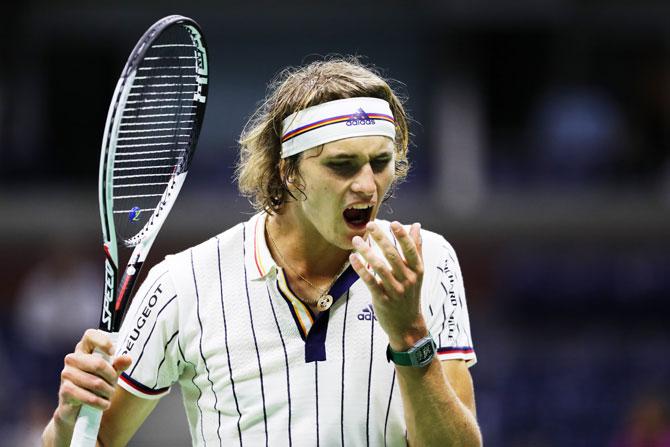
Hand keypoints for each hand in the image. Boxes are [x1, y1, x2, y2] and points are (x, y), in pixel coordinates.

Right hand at [55, 329, 131, 426]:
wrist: (77, 408)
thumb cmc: (95, 385)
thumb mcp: (110, 373)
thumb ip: (118, 365)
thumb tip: (127, 359)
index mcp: (83, 349)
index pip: (90, 335)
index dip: (103, 341)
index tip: (113, 352)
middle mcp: (72, 359)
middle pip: (98, 363)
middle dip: (111, 376)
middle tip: (114, 384)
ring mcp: (66, 374)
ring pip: (96, 382)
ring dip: (107, 392)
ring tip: (109, 395)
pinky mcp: (65, 390)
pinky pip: (88, 396)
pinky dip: (100, 402)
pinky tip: (104, 404)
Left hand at [349, 221, 426, 350]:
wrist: (407, 324)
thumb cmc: (410, 293)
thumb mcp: (417, 272)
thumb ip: (416, 248)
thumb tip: (417, 226)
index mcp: (417, 270)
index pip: (410, 250)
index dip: (403, 236)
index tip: (394, 223)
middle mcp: (407, 279)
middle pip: (393, 255)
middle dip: (381, 238)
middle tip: (370, 224)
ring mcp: (394, 290)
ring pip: (379, 267)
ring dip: (366, 251)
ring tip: (356, 240)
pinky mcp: (381, 299)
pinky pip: (369, 281)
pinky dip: (360, 269)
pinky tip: (353, 257)